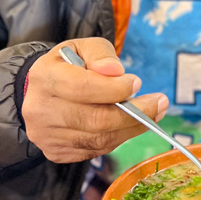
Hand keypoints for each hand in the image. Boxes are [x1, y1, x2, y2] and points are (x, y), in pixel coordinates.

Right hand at [23, 37, 167, 163]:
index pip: (83, 87)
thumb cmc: (68, 66)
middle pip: (95, 119)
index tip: (137, 82)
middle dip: (134, 113)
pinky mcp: (57, 152)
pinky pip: (96, 150)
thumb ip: (101, 54)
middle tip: (159, 103)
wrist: (41, 91)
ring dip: (132, 128)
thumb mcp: (82, 47)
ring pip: (99, 139)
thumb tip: (116, 72)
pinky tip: (131, 125)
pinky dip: (119, 138)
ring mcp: (47, 136)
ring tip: (154, 113)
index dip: (114, 88)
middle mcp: (41, 110)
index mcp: (45, 77)